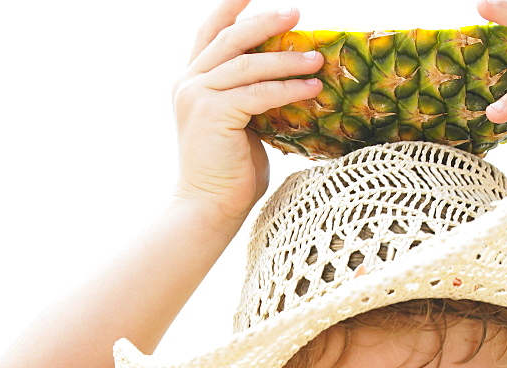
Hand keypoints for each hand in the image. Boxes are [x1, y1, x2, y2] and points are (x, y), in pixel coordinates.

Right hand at [172, 1, 323, 219]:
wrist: (208, 209)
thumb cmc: (230, 177)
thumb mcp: (240, 128)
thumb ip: (250, 103)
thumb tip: (284, 87)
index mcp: (192, 84)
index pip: (210, 33)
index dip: (231, 8)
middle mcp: (189, 84)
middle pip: (230, 38)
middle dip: (265, 21)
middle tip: (296, 14)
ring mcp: (197, 96)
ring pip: (248, 64)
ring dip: (286, 57)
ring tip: (317, 55)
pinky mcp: (213, 113)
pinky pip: (258, 93)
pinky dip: (287, 88)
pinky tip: (312, 87)